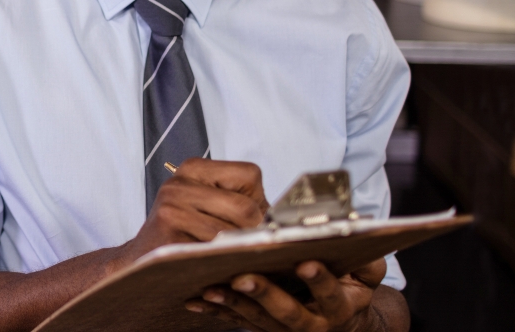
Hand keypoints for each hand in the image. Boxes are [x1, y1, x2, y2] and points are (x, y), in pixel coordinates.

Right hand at [121, 158, 269, 262]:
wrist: (143, 262)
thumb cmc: (184, 234)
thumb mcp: (208, 205)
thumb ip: (244, 202)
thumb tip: (289, 217)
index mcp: (194, 168)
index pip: (250, 175)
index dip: (257, 200)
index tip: (245, 219)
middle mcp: (179, 182)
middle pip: (246, 208)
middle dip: (252, 232)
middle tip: (241, 246)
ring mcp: (171, 207)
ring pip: (233, 233)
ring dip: (237, 251)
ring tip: (225, 256)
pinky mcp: (169, 235)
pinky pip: (215, 251)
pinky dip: (221, 262)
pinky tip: (213, 264)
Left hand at [185, 258, 388, 331]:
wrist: (341, 325)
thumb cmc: (350, 289)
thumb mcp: (367, 277)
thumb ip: (367, 262)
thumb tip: (361, 240)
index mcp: (339, 309)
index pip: (331, 297)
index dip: (321, 281)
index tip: (306, 263)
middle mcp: (311, 325)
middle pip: (287, 313)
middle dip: (264, 295)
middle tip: (244, 277)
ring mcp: (284, 330)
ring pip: (257, 319)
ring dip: (233, 304)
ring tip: (211, 288)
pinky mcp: (262, 328)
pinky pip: (236, 322)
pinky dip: (216, 312)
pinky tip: (195, 301)